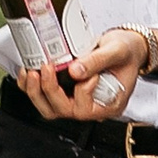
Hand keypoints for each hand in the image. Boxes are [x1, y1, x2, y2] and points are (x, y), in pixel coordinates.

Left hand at [18, 25, 147, 123]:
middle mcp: (91, 107)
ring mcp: (77, 100)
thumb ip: (97, 61)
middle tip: (45, 68)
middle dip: (48, 90)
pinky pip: (44, 97)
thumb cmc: (128, 51)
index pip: (84, 109)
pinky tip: (28, 72)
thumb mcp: (117, 51)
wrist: (128, 46)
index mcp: (108, 105)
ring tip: (31, 71)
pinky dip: (32, 87)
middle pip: (61, 110)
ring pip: (49, 108)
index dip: (79, 91)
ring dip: (35, 91)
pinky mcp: (67, 91)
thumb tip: (74, 71)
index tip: (81, 70)